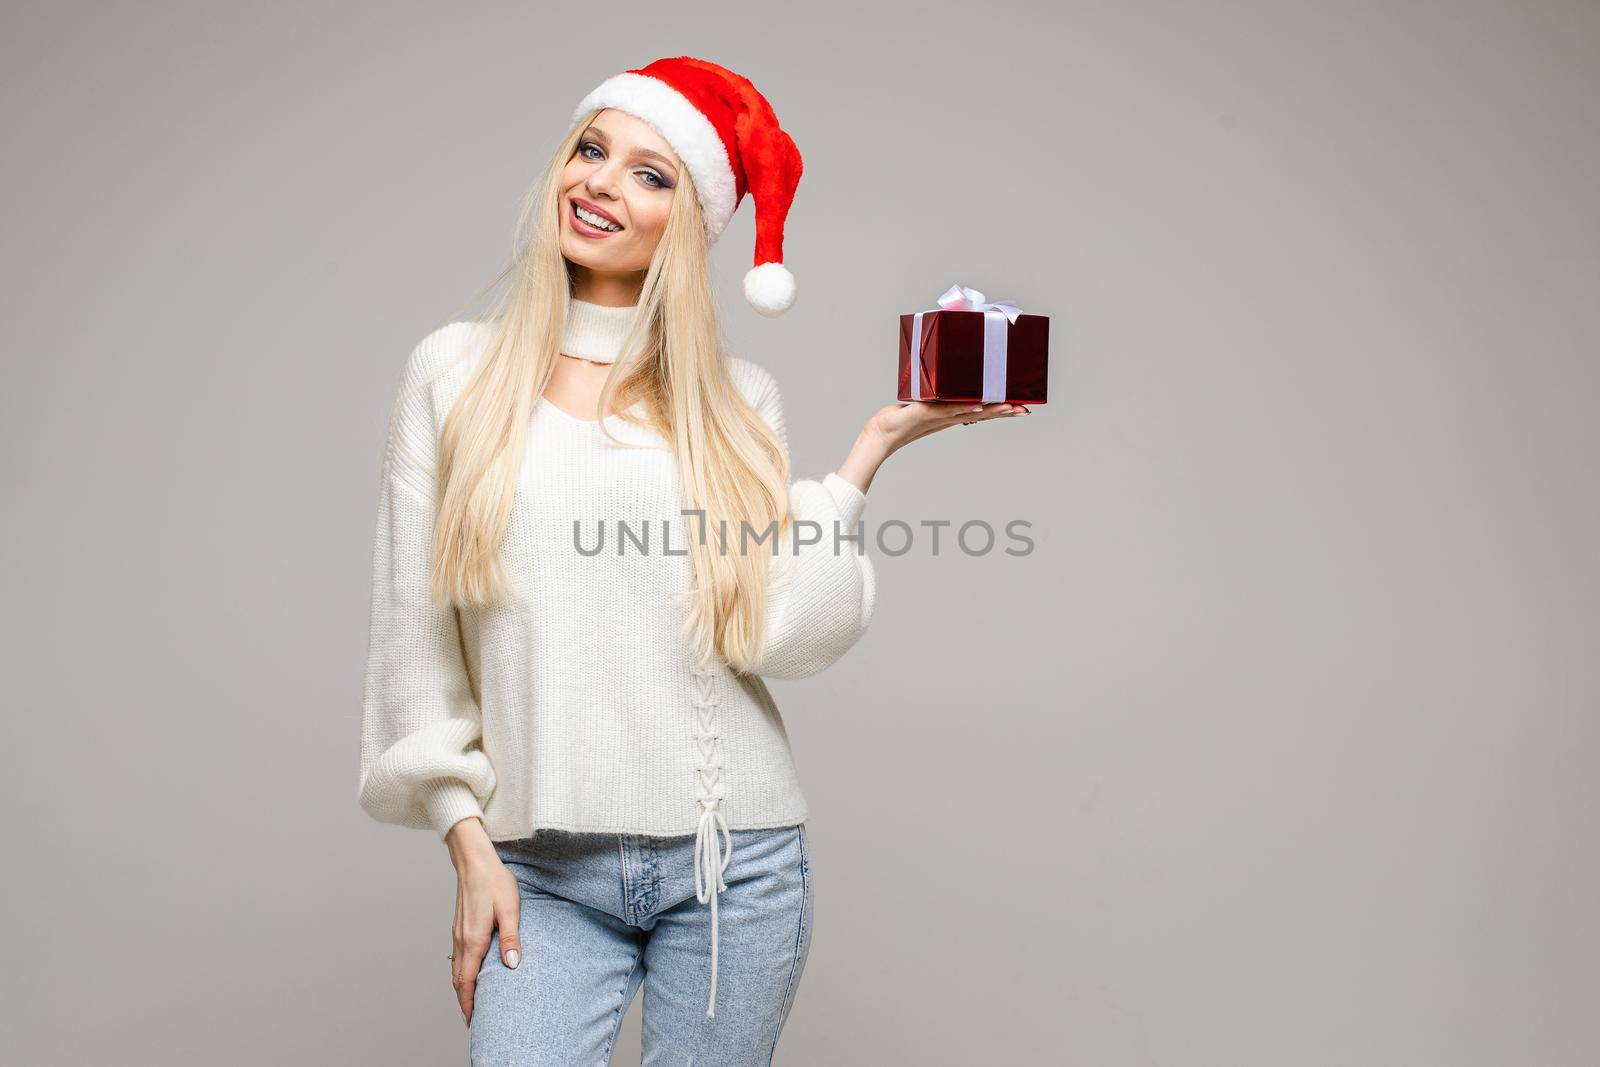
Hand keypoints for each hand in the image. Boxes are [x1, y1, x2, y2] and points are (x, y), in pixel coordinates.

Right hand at [444, 818, 520, 1027]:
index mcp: (473, 939)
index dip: (468, 1002)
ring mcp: (458, 932)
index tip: (472, 1020)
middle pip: (457, 979)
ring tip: (470, 1001)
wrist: (474, 861)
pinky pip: (456, 956)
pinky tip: (467, 972)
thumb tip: (511, 965)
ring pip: (455, 968)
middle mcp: (462, 939)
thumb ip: (510, 938)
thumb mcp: (510, 909)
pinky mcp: (459, 925)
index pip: (466, 980)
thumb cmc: (494, 882)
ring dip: (461, 986)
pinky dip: (459, 971)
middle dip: (464, 1000)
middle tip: (471, 1019)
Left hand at [866, 400, 1029, 454]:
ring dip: (992, 409)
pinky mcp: (926, 413)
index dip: (1001, 409)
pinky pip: (949, 410)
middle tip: (1026, 410)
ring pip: (971, 412)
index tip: (1020, 406)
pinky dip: (965, 408)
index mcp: (952, 413)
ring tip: (1011, 407)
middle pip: (983, 413)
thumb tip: (945, 377)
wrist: (881, 432)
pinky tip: (979, 407)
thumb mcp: (924, 402)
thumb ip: (937, 394)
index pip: (982, 410)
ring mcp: (939, 416)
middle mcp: (949, 416)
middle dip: (1005, 411)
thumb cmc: (901, 417)